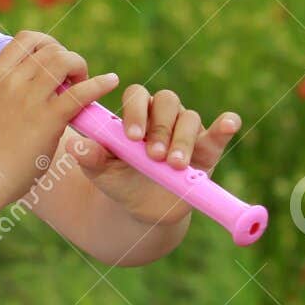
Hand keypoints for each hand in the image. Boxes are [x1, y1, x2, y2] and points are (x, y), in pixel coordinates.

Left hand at [68, 84, 241, 228]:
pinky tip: (228, 124)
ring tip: (174, 164)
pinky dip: (225, 126)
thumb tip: (76, 146)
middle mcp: (163, 116)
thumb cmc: (118, 180)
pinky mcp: (207, 149)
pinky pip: (218, 133)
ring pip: (189, 118)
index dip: (135, 112)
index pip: (137, 96)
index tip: (131, 136)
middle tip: (152, 155)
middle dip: (159, 128)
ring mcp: (187, 131)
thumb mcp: (100, 172)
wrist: (142, 208)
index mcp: (136, 113)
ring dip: (182, 139)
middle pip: (167, 102)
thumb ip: (91, 157)